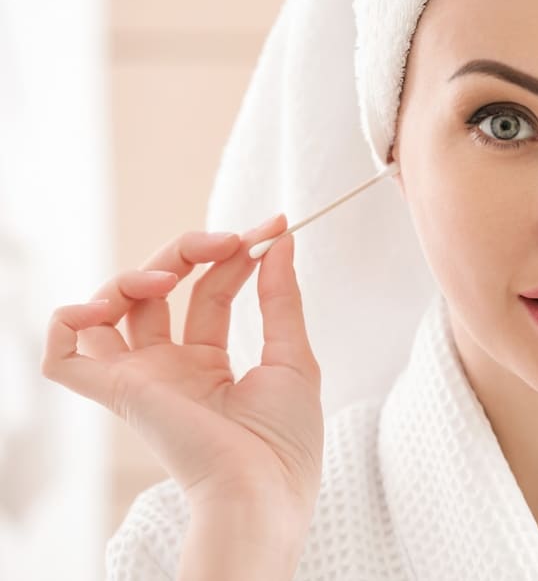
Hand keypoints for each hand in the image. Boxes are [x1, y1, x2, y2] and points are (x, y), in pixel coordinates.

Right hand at [41, 214, 323, 517]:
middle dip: (192, 251)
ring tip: (173, 272)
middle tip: (229, 239)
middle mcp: (170, 369)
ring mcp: (141, 378)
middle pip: (161, 289)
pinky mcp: (116, 391)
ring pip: (115, 306)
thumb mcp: (293, 358)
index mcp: (210, 366)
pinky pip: (64, 354)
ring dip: (138, 272)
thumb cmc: (284, 441)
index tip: (271, 229)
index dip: (236, 257)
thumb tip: (279, 242)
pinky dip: (69, 319)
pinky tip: (104, 303)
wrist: (263, 488)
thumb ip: (280, 298)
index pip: (211, 292)